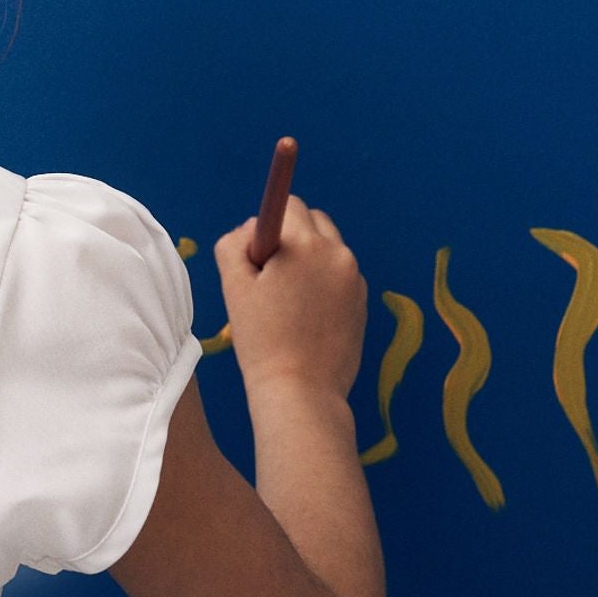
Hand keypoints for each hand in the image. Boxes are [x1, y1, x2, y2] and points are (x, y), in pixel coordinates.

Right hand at [214, 196, 367, 401]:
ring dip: (308, 259)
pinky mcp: (363, 301)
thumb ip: (235, 244)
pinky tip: (307, 317)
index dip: (268, 226)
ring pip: (328, 248)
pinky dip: (323, 282)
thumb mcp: (234, 287)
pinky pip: (339, 274)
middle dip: (291, 236)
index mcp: (305, 244)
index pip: (288, 204)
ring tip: (289, 303)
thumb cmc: (262, 340)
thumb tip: (253, 228)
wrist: (301, 391)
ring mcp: (355, 278)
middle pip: (313, 220)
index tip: (259, 256)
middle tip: (270, 279)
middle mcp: (338, 253)